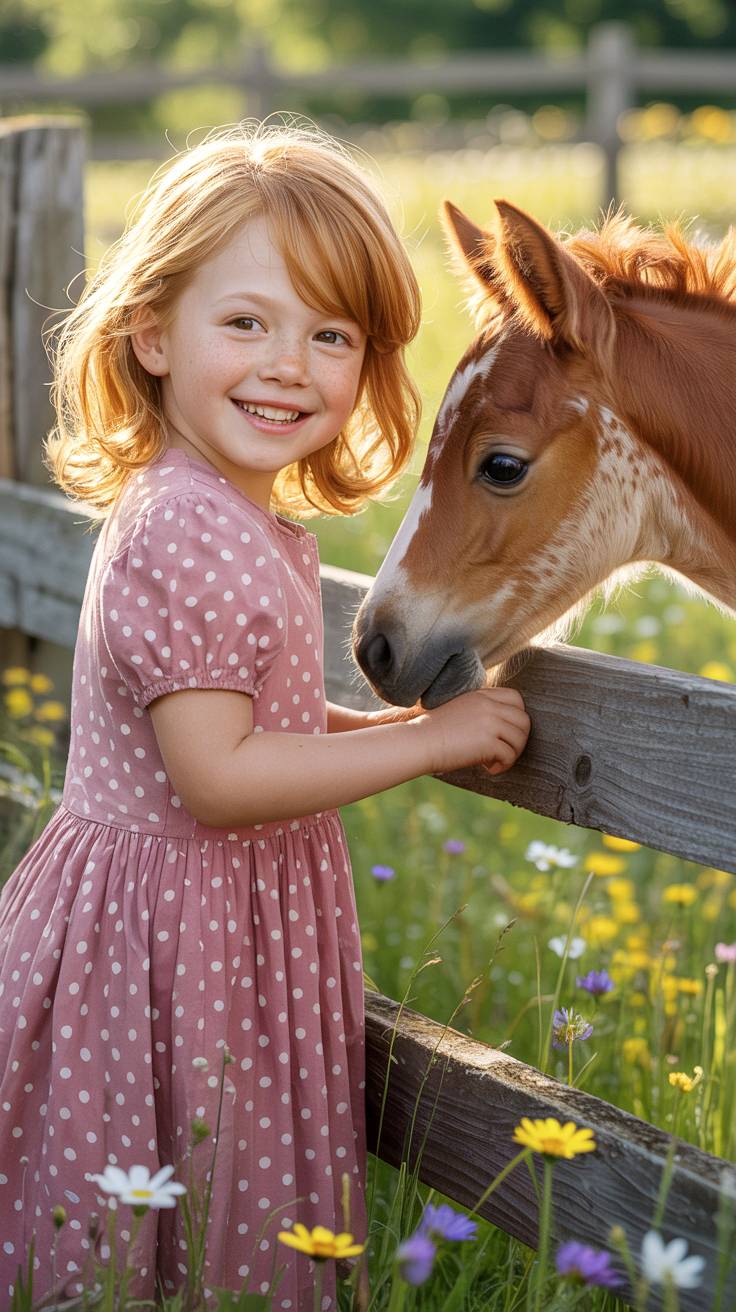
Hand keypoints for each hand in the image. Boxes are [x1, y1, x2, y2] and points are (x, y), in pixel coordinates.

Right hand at [415, 686, 529, 775]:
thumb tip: (502, 729)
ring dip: (512, 754)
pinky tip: (488, 769)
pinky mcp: (488, 742)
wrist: (419, 741)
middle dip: (519, 739)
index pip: (516, 699)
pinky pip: (509, 755)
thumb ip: (481, 711)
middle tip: (504, 751)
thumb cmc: (433, 731)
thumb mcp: (459, 709)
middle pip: (524, 720)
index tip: (505, 733)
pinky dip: (502, 766)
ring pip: (520, 739)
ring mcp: (490, 723)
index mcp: (482, 696)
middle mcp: (489, 706)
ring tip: (494, 762)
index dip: (517, 717)